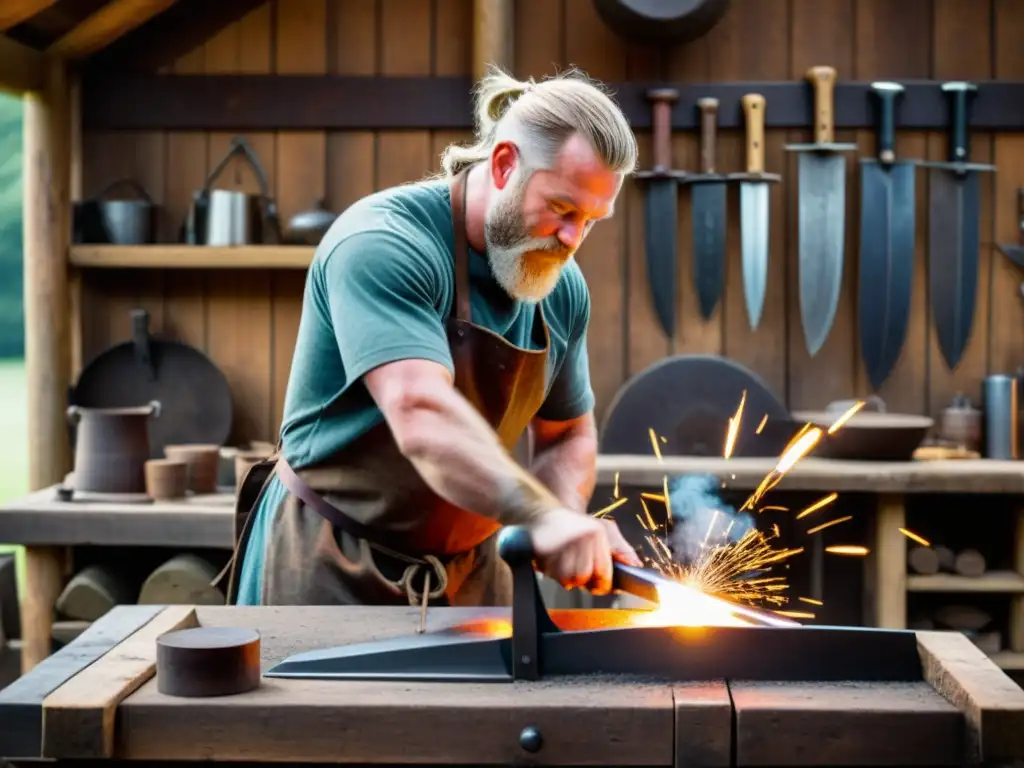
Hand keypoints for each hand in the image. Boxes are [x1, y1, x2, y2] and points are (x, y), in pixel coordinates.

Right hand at [526, 509, 640, 594]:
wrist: (547, 514)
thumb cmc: (579, 526)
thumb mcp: (606, 530)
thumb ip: (622, 549)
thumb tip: (636, 565)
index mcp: (596, 534)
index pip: (604, 574)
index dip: (603, 582)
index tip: (601, 580)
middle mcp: (578, 538)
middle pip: (584, 578)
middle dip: (584, 578)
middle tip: (581, 566)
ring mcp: (559, 544)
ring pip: (568, 579)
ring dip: (568, 576)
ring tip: (568, 562)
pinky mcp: (542, 551)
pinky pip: (552, 575)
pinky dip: (554, 573)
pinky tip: (557, 560)